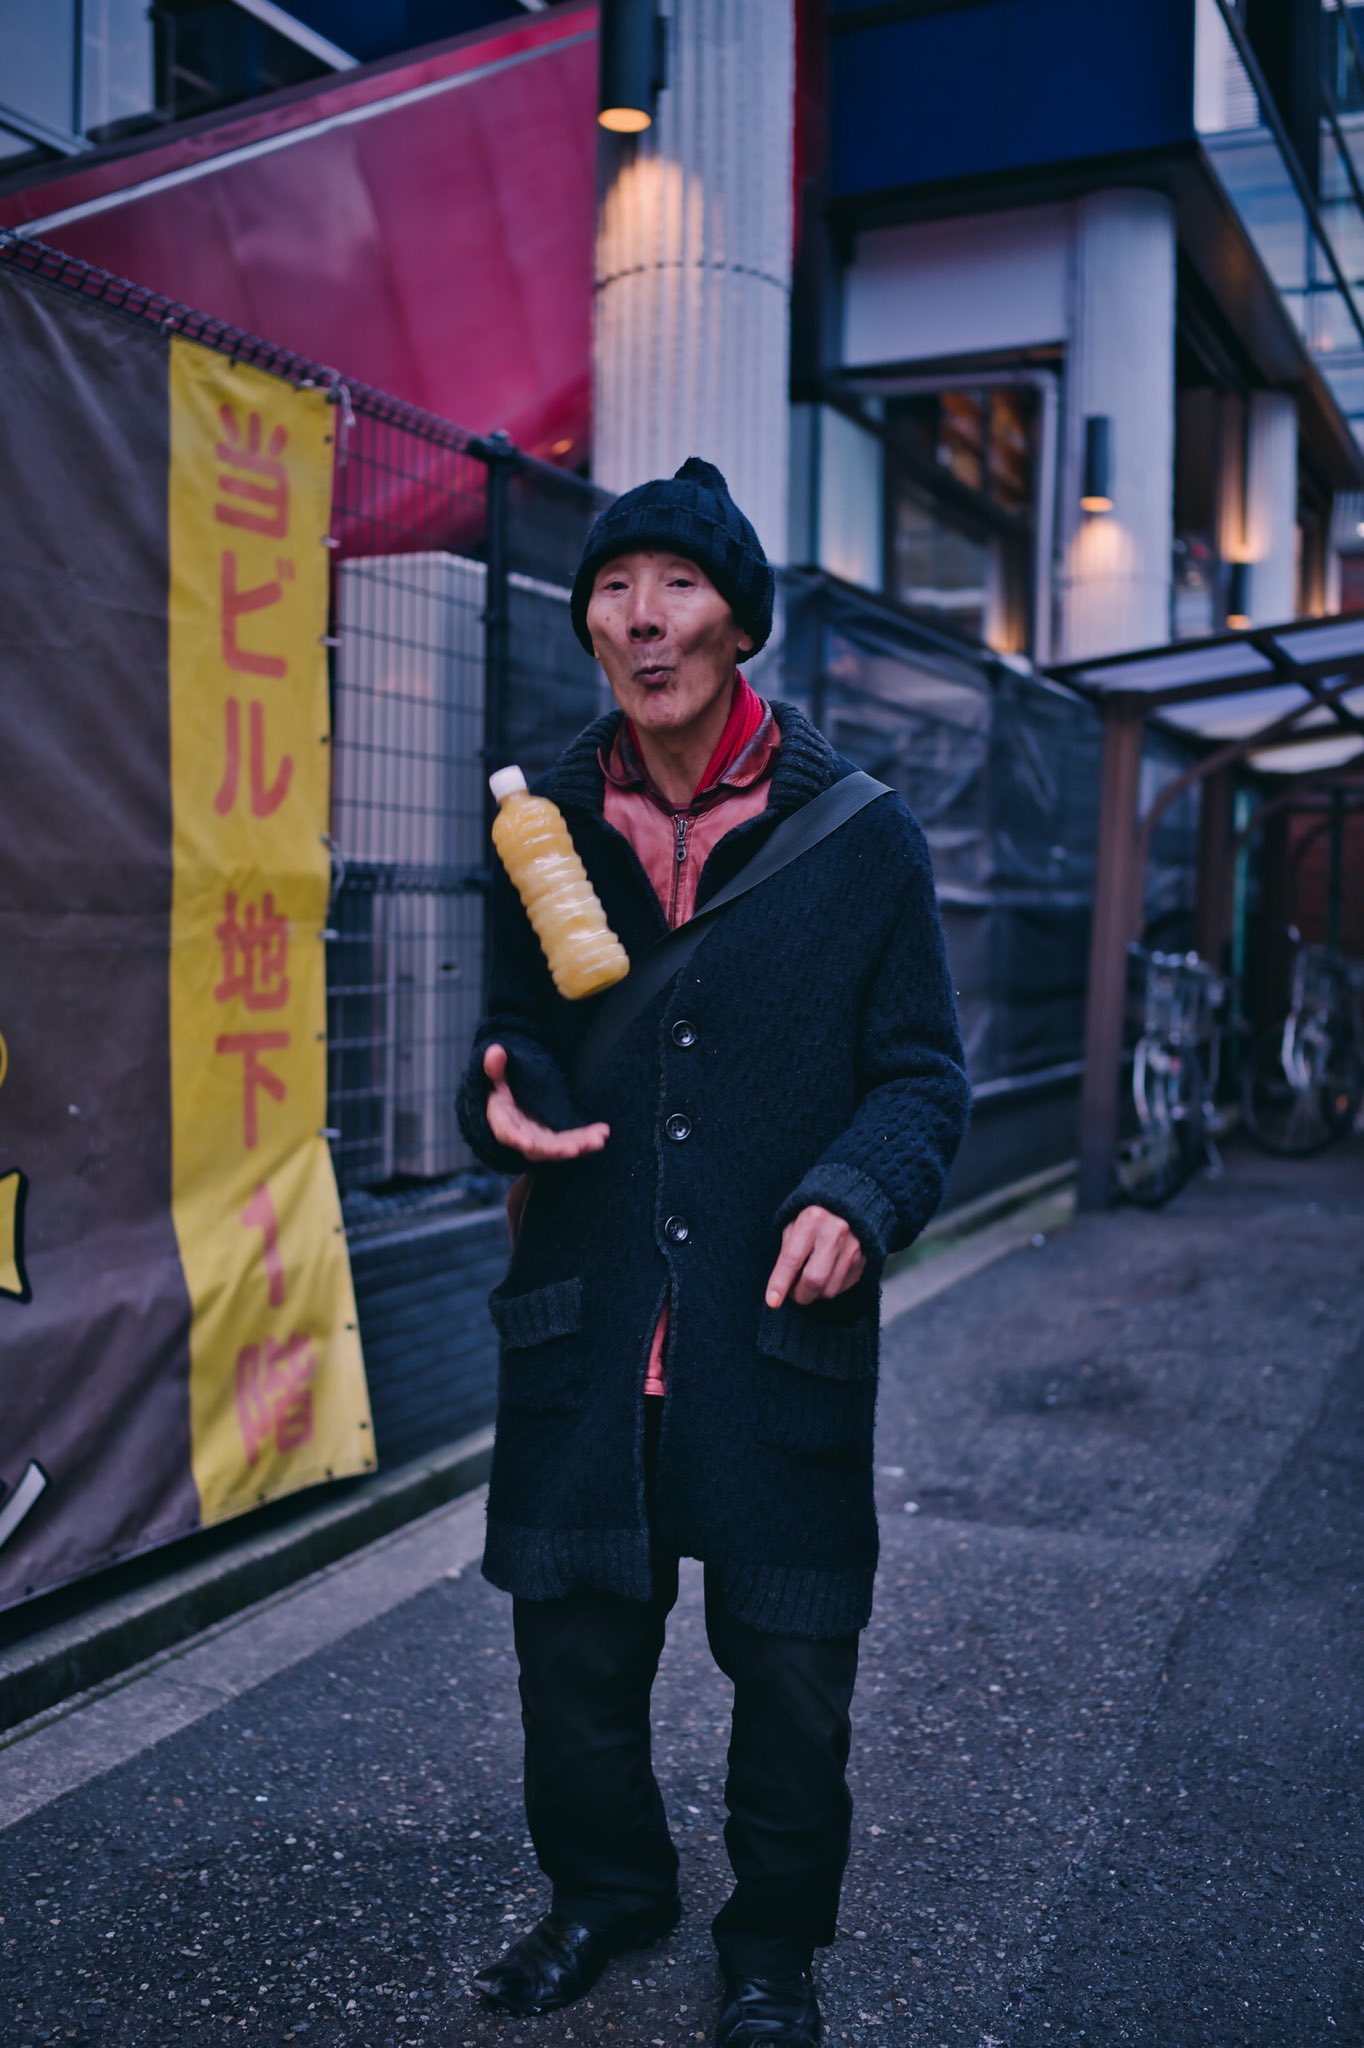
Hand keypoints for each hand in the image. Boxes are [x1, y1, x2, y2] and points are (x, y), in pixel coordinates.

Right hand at [482, 1043, 609, 1162]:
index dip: (519, 1140)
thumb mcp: (495, 1079)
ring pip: (559, 1148)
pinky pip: (570, 1143)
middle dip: (559, 1149)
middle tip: (578, 1148)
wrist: (508, 1109)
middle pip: (540, 1147)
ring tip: (599, 1140)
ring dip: (579, 1145)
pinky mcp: (554, 1140)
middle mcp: (522, 1136)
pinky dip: (586, 1140)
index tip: (530, 1146)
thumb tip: (496, 1051)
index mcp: (503, 1122)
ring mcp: (540, 1140)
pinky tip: (603, 1135)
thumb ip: (495, 1068)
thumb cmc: (500, 1093)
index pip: (509, 1134)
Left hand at [765, 1205, 866, 1308]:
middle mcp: (836, 1232)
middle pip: (815, 1280)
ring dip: (815, 1293)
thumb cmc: (815, 1215)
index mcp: (812, 1219)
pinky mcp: (865, 1259)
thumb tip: (782, 1286)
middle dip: (800, 1295)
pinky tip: (827, 1274)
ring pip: (830, 1289)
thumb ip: (788, 1251)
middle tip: (794, 1293)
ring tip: (810, 1280)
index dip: (780, 1283)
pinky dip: (830, 1287)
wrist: (853, 1201)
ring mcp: (854, 1247)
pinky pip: (843, 1287)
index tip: (772, 1301)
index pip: (792, 1258)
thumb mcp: (795, 1223)